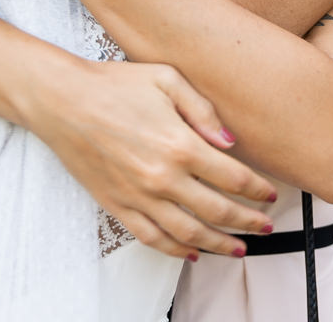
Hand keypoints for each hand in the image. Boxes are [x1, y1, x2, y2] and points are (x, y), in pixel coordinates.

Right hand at [23, 58, 277, 259]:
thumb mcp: (166, 79)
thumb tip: (231, 142)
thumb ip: (203, 110)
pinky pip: (153, 238)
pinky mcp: (118, 205)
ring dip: (220, 245)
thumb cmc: (114, 84)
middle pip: (218, 211)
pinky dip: (176, 251)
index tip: (270, 195)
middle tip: (265, 227)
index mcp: (180, 144)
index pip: (233, 178)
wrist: (62, 100)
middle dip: (248, 222)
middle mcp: (162, 177)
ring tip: (239, 249)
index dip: (257, 190)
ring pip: (190, 234)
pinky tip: (192, 252)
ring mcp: (139, 196)